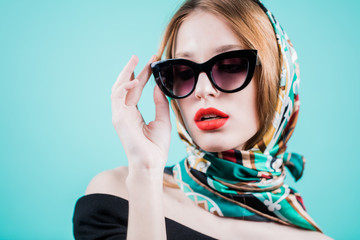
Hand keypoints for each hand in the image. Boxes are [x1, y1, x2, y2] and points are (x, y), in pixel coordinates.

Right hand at [111, 55, 170, 171]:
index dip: (144, 75)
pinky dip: (124, 87)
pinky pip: (117, 97)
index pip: (136, 90)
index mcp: (134, 114)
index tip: (152, 62)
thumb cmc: (156, 146)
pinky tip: (135, 80)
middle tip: (143, 57)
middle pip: (126, 86)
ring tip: (136, 60)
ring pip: (118, 88)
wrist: (151, 163)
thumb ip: (160, 103)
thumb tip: (158, 86)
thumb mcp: (163, 120)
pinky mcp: (118, 118)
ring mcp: (120, 115)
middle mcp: (125, 112)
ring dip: (126, 73)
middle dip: (134, 70)